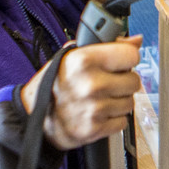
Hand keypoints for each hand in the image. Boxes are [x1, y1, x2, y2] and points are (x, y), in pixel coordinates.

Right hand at [24, 36, 142, 150]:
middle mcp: (90, 84)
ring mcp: (94, 108)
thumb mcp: (72, 57)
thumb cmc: (53, 85)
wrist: (33, 117)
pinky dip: (113, 120)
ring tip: (98, 100)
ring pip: (129, 103)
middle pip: (134, 81)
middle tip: (105, 84)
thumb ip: (106, 46)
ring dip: (118, 102)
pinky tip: (97, 114)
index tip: (119, 63)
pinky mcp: (95, 128)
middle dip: (123, 83)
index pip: (131, 54)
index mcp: (84, 60)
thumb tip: (135, 40)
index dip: (126, 59)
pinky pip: (122, 122)